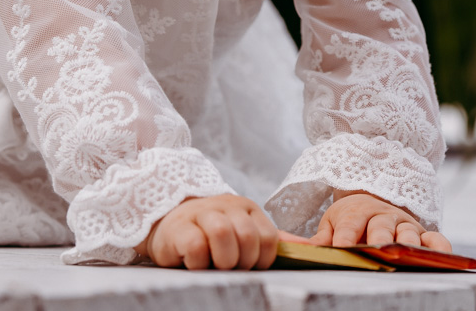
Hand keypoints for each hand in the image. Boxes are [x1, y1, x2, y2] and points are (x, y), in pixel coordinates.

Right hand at [134, 194, 286, 269]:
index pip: (269, 237)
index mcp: (247, 209)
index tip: (248, 268)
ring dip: (222, 260)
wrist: (167, 226)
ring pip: (223, 232)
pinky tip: (194, 262)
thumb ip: (265, 242)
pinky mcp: (178, 226)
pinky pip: (195, 245)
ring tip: (214, 266)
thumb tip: (308, 249)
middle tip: (230, 269)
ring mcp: (201, 212)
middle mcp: (226, 206)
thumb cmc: (208, 238)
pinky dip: (198, 262)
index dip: (262, 261)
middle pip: (248, 236)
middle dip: (243, 262)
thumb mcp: (239, 235)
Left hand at [310, 190, 451, 251]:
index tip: (341, 247)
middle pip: (380, 228)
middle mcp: (382, 217)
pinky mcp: (423, 233)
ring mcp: (404, 224)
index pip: (350, 225)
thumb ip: (318, 238)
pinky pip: (436, 239)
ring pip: (408, 233)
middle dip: (378, 239)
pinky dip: (440, 247)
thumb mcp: (332, 224)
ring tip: (405, 255)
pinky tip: (441, 258)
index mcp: (357, 212)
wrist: (373, 201)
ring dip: (407, 243)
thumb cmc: (350, 219)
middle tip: (376, 250)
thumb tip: (296, 246)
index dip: (346, 236)